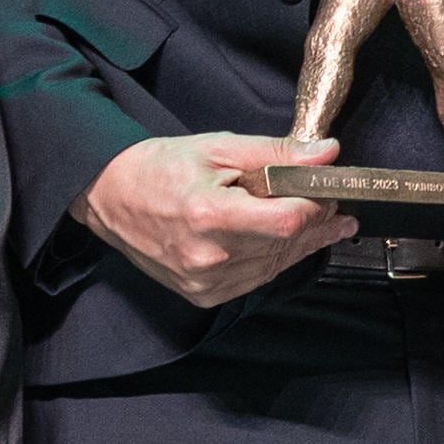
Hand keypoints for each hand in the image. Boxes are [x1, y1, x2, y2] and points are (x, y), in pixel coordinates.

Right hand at [70, 135, 359, 308]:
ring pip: (276, 266)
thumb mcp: (217, 147)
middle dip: (316, 223)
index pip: (287, 220)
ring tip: (324, 224)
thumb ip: (275, 153)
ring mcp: (205, 282)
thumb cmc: (159, 167)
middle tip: (333, 205)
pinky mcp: (203, 295)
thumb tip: (327, 153)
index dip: (317, 205)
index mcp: (210, 215)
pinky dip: (273, 260)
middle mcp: (209, 257)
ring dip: (301, 245)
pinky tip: (285, 243)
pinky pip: (255, 279)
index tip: (330, 191)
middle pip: (286, 244)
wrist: (109, 196)